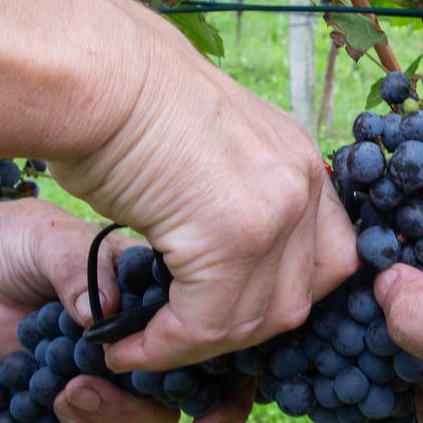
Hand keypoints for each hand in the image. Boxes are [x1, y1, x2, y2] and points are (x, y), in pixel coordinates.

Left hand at [0, 198, 251, 422]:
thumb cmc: (24, 243)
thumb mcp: (50, 243)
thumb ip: (77, 272)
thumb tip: (99, 312)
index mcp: (164, 297)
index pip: (217, 340)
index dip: (228, 388)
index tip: (205, 422)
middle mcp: (155, 336)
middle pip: (184, 394)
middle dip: (143, 410)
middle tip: (87, 394)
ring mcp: (123, 370)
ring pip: (145, 417)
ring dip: (108, 416)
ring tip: (61, 392)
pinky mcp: (87, 391)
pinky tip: (48, 401)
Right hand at [52, 24, 359, 372]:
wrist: (94, 75)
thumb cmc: (123, 104)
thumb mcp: (205, 150)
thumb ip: (233, 197)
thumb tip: (223, 260)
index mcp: (299, 160)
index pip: (327, 258)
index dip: (276, 300)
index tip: (226, 318)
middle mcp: (301, 182)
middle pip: (297, 298)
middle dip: (237, 331)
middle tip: (180, 338)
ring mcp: (275, 210)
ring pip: (251, 320)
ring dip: (194, 346)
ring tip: (141, 346)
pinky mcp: (233, 237)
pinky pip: (205, 322)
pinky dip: (164, 347)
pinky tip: (124, 346)